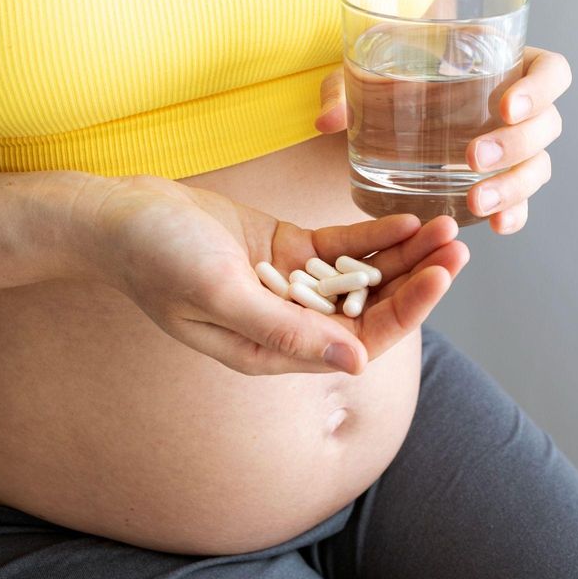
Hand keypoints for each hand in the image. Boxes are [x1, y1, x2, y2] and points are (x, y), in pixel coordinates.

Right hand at [81, 175, 468, 375]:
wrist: (117, 217)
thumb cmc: (156, 258)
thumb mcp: (219, 293)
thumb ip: (284, 330)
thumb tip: (356, 362)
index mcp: (272, 350)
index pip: (358, 340)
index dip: (406, 311)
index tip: (442, 275)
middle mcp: (287, 324)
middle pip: (370, 309)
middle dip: (417, 280)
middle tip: (460, 247)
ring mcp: (289, 286)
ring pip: (362, 277)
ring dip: (404, 255)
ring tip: (446, 228)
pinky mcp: (284, 252)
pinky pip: (339, 248)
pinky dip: (372, 236)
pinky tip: (407, 220)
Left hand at [315, 47, 571, 233]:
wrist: (381, 116)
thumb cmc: (385, 80)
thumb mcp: (361, 75)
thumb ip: (344, 89)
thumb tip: (327, 120)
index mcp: (504, 64)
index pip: (551, 72)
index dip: (540, 88)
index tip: (506, 106)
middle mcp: (519, 108)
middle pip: (547, 125)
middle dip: (515, 145)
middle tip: (472, 159)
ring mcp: (514, 149)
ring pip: (538, 167)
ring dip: (513, 186)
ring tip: (476, 201)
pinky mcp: (500, 183)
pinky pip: (521, 202)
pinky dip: (513, 214)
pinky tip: (496, 226)